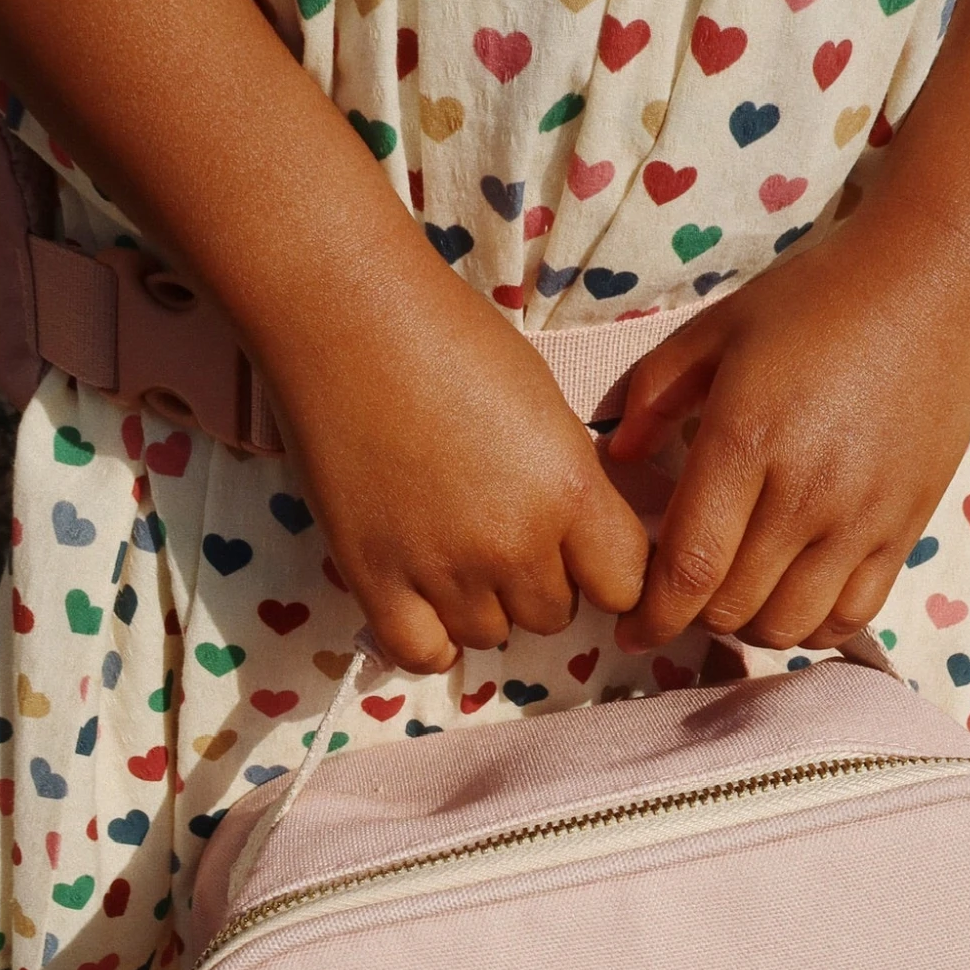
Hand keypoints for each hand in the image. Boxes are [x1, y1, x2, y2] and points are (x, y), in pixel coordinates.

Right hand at [266, 245, 650, 673]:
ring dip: (480, 606)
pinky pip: (423, 654)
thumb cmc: (451, 339)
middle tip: (499, 532)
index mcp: (569, 489)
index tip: (585, 558)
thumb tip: (583, 543)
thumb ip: (572, 484)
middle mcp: (515, 543)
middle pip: (553, 616)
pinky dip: (429, 639)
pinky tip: (423, 602)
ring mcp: (444, 569)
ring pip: (491, 635)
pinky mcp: (376, 580)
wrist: (345, 315)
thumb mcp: (546, 408)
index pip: (625, 586)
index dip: (607, 575)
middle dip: (537, 584)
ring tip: (451, 548)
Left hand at [606, 207, 969, 656]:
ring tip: (738, 598)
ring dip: (750, 627)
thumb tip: (619, 455)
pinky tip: (794, 597)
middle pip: (732, 609)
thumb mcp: (720, 328)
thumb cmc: (820, 298)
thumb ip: (656, 392)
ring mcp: (861, 518)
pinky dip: (813, 625)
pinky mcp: (905, 529)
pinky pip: (851, 616)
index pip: (688, 568)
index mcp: (746, 441)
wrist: (938, 280)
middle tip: (684, 596)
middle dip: (693, 617)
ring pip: (789, 626)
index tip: (633, 629)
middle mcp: (804, 493)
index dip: (654, 616)